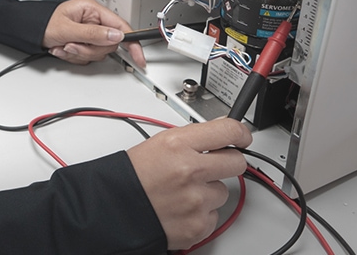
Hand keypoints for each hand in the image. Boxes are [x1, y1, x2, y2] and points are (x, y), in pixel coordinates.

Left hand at [42, 0, 145, 68]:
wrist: (29, 31)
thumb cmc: (44, 24)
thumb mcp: (67, 29)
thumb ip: (93, 34)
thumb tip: (116, 36)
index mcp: (92, 9)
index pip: (121, 26)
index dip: (131, 43)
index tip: (139, 57)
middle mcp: (93, 20)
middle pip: (108, 44)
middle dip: (88, 49)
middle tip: (72, 45)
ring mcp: (89, 33)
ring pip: (97, 53)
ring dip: (79, 53)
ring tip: (64, 45)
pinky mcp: (84, 43)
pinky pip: (87, 57)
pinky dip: (74, 56)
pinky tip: (62, 48)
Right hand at [126, 118, 252, 249]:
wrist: (114, 209)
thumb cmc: (132, 176)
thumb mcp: (158, 144)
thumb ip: (193, 138)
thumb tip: (220, 131)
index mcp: (177, 145)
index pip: (228, 131)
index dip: (240, 133)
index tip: (242, 137)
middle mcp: (189, 170)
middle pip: (236, 162)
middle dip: (228, 163)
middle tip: (211, 166)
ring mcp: (196, 199)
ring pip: (223, 191)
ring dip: (208, 191)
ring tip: (183, 191)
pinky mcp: (199, 225)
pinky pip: (214, 215)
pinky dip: (201, 213)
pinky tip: (181, 207)